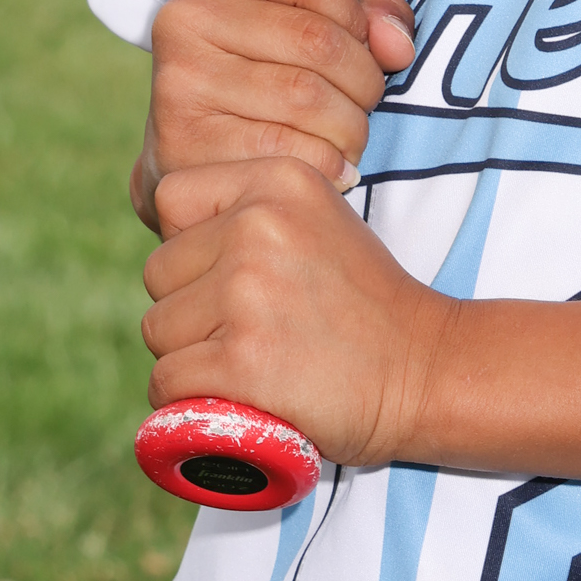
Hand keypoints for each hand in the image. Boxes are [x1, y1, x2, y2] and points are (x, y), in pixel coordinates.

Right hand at [130, 0, 415, 230]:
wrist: (193, 159)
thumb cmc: (262, 77)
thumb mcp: (306, 24)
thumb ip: (366, 18)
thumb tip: (397, 45)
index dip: (354, 15)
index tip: (357, 48)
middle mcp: (187, 18)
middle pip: (316, 39)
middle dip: (363, 81)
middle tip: (364, 107)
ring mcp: (180, 80)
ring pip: (306, 98)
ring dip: (349, 129)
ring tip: (349, 139)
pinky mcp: (184, 141)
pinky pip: (285, 150)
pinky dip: (325, 165)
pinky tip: (330, 169)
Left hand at [141, 158, 450, 467]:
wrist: (422, 369)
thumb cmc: (362, 302)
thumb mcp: (318, 218)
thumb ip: (251, 211)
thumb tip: (174, 236)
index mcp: (278, 179)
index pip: (171, 198)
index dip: (188, 244)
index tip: (225, 275)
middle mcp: (258, 224)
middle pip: (158, 271)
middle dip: (187, 306)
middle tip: (246, 328)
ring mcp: (247, 292)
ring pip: (157, 330)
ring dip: (187, 356)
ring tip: (248, 361)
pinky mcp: (240, 360)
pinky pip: (168, 381)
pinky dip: (189, 401)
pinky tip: (235, 395)